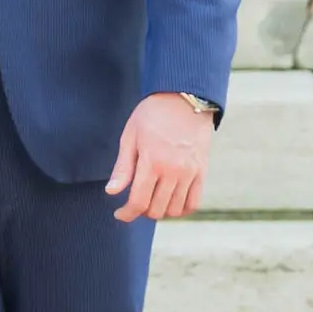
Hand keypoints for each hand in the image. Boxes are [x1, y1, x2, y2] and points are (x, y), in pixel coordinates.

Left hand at [108, 90, 212, 222]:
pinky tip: (170, 202)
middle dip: (141, 211)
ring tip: (152, 200)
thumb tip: (111, 193)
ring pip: (174, 210)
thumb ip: (122, 168)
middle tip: (135, 201)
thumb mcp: (131, 136)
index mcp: (152, 162)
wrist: (184, 97)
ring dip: (160, 211)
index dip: (126, 214)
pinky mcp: (201, 171)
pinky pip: (193, 203)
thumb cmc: (152, 114)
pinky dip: (181, 209)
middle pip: (156, 210)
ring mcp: (189, 173)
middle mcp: (173, 171)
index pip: (138, 202)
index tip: (120, 214)